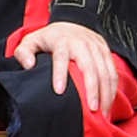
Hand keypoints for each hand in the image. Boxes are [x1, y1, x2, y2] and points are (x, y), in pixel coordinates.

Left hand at [10, 20, 126, 113]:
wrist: (69, 23)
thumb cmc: (49, 38)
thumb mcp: (30, 41)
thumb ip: (24, 53)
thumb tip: (29, 65)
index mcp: (62, 41)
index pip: (61, 57)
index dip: (60, 74)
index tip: (58, 91)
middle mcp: (82, 43)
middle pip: (90, 67)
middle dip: (93, 89)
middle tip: (92, 109)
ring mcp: (96, 47)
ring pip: (105, 70)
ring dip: (106, 92)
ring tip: (104, 112)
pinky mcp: (106, 51)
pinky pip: (112, 71)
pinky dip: (113, 88)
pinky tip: (109, 102)